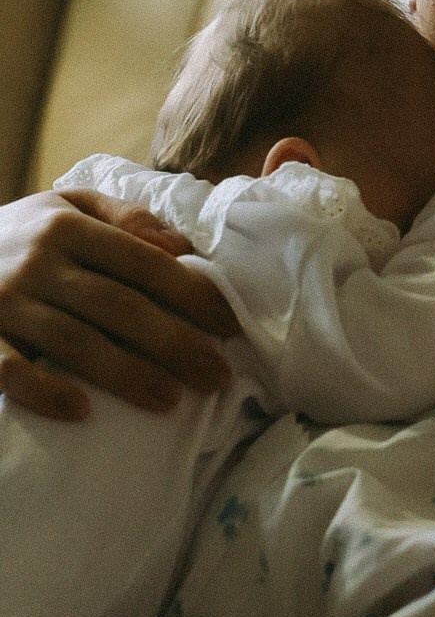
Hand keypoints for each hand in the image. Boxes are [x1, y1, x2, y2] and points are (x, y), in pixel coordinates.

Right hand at [0, 190, 237, 419]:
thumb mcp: (64, 204)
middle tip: (218, 376)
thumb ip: (125, 216)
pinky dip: (45, 391)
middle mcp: (36, 261)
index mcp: (67, 225)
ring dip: (127, 375)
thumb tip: (182, 246)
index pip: (143, 262)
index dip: (192, 295)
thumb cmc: (18, 233)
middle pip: (120, 307)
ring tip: (171, 401)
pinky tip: (83, 412)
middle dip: (175, 344)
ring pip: (75, 343)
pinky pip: (10, 371)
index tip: (229, 325)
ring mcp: (3, 303)